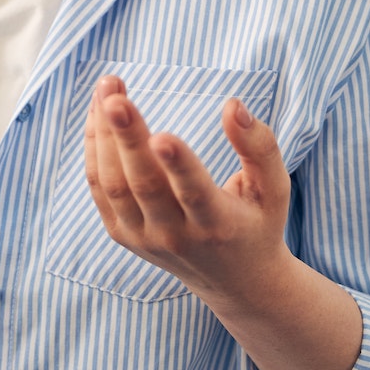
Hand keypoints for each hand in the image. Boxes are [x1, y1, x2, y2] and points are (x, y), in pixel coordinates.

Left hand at [82, 74, 294, 303]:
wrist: (234, 281)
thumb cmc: (257, 222)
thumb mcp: (274, 189)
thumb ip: (260, 146)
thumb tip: (233, 105)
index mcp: (218, 225)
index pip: (194, 194)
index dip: (178, 165)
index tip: (162, 134)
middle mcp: (177, 236)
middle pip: (144, 185)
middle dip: (127, 137)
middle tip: (115, 95)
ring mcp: (144, 238)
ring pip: (115, 185)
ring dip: (104, 134)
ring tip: (107, 88)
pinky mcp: (123, 234)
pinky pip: (101, 188)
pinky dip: (95, 148)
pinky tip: (98, 113)